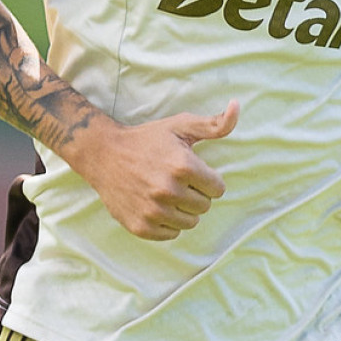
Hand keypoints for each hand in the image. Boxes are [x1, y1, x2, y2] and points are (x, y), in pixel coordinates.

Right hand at [77, 101, 238, 241]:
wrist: (103, 154)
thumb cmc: (146, 139)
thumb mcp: (180, 126)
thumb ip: (214, 123)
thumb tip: (236, 107)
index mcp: (183, 166)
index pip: (218, 188)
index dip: (207, 179)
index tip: (192, 172)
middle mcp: (168, 190)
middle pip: (205, 206)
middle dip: (196, 194)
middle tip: (177, 182)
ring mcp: (153, 211)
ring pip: (190, 222)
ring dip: (184, 210)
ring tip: (168, 194)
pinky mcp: (141, 226)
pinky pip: (171, 234)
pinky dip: (167, 223)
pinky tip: (156, 206)